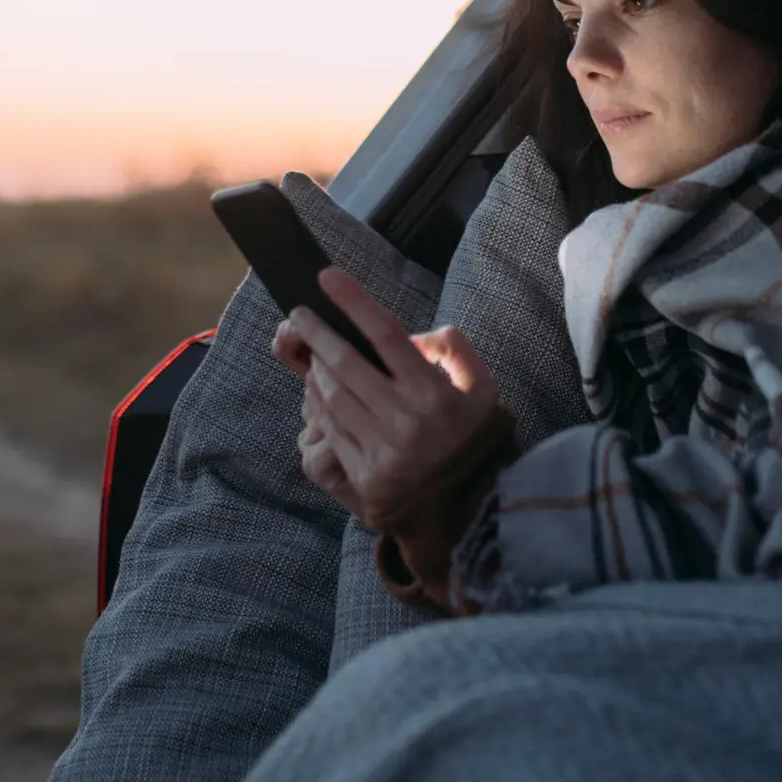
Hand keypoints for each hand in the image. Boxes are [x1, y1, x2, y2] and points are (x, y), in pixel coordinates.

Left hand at [279, 268, 499, 525]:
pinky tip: (317, 389)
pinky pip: (331, 428)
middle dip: (317, 332)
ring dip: (316, 369)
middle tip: (300, 312)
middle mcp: (407, 421)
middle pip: (348, 364)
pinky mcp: (365, 475)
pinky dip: (318, 404)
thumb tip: (416, 336)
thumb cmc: (467, 434)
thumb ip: (454, 350)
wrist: (465, 504)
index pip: (386, 334)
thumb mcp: (481, 388)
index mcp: (433, 393)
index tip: (327, 276)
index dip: (354, 301)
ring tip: (313, 353)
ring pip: (333, 396)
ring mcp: (383, 450)